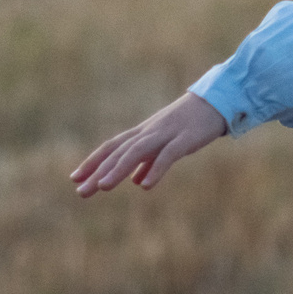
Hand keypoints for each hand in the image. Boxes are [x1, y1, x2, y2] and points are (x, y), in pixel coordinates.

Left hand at [72, 91, 228, 195]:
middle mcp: (149, 132)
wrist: (217, 102)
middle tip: (81, 191)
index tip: (75, 178)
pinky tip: (146, 186)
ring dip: (118, 169)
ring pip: (136, 152)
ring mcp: (166, 134)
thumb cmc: (190, 124)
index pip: (111, 147)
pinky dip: (156, 169)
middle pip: (118, 152)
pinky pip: (168, 155)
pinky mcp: (185, 139)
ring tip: (103, 187)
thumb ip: (150, 162)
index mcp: (143, 133)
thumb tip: (137, 181)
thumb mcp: (166, 144)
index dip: (93, 162)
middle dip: (98, 171)